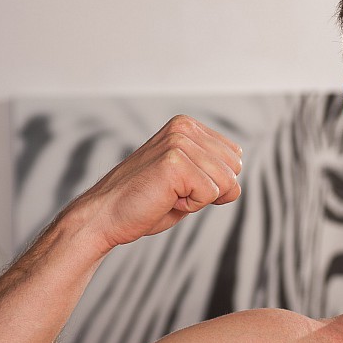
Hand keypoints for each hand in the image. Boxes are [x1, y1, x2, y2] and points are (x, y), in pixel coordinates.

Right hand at [69, 115, 242, 251]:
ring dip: (198, 200)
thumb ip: (216, 175)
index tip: (180, 185)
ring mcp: (178, 142)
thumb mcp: (189, 183)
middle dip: (210, 191)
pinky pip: (211, 194)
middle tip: (172, 192)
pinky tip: (164, 199)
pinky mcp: (174, 162)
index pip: (235, 159)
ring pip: (226, 184)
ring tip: (166, 194)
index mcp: (187, 126)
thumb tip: (237, 185)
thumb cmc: (145, 202)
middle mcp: (184, 127)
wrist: (105, 216)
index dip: (213, 183)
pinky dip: (190, 207)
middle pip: (234, 170)